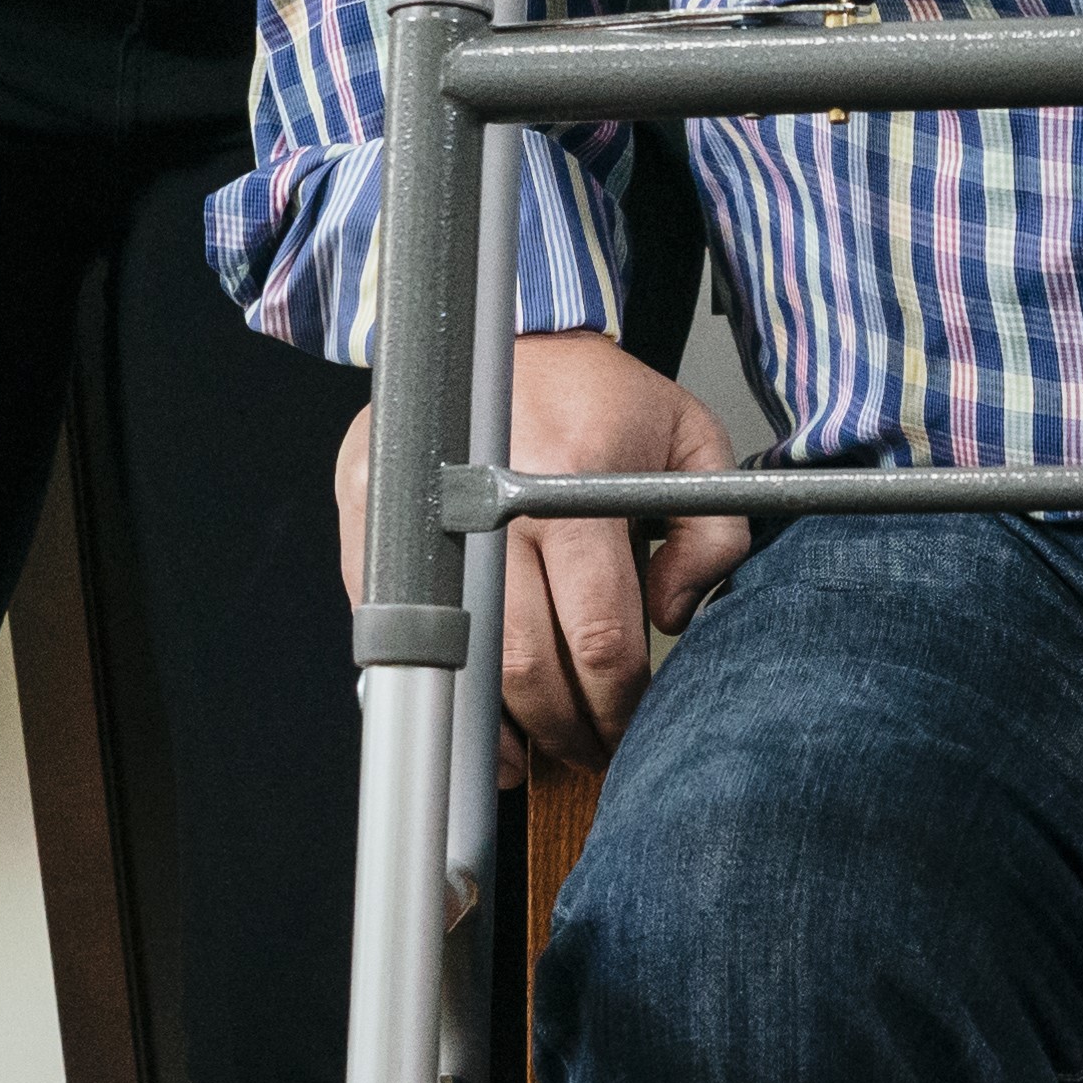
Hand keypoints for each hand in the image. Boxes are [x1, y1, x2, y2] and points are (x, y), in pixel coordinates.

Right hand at [334, 325, 753, 764]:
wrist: (502, 333)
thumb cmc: (592, 392)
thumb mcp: (689, 440)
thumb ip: (712, 532)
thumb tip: (674, 613)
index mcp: (571, 483)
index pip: (600, 635)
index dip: (620, 701)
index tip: (632, 723)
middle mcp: (491, 503)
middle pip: (526, 665)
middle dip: (566, 727)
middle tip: (590, 748)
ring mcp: (421, 512)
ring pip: (459, 662)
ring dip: (498, 724)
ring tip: (532, 749)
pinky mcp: (371, 517)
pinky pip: (399, 628)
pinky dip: (436, 683)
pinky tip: (471, 709)